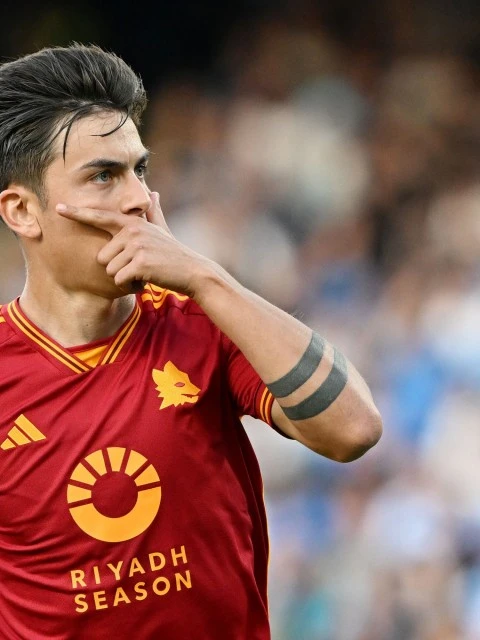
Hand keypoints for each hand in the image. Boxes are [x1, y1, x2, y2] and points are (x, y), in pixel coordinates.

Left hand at [56, 192, 208, 295]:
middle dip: (117, 268)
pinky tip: (147, 280)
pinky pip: (119, 280)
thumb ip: (153, 212)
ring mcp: (136, 246)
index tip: (58, 208)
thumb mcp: (162, 230)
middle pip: (102, 257)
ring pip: (110, 271)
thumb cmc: (174, 253)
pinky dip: (131, 285)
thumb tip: (153, 192)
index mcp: (132, 223)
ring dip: (125, 278)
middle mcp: (131, 231)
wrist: (192, 271)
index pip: (100, 217)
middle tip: (139, 267)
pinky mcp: (139, 263)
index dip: (78, 213)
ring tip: (144, 273)